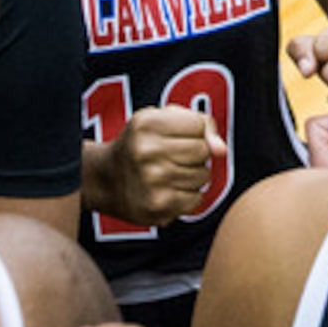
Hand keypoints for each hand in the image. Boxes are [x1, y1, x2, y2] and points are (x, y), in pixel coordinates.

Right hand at [96, 107, 221, 225]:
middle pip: (203, 151)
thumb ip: (200, 124)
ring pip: (203, 176)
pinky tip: (168, 190)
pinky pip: (196, 199)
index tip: (173, 137)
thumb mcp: (161, 120)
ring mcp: (152, 181)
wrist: (105, 180)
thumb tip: (222, 150)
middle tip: (172, 156)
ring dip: (193, 176)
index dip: (192, 131)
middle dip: (195, 154)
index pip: (199, 124)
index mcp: (147, 124)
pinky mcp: (158, 207)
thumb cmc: (142, 144)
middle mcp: (147, 151)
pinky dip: (188, 196)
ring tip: (169, 173)